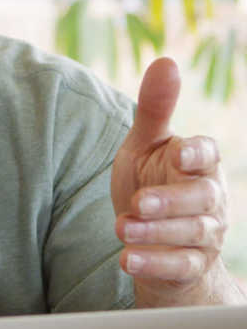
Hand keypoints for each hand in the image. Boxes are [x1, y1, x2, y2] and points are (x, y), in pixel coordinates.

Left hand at [111, 57, 228, 305]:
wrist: (154, 240)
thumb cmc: (152, 183)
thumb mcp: (146, 146)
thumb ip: (155, 110)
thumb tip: (165, 61)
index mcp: (198, 164)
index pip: (208, 155)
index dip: (197, 154)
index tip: (180, 154)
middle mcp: (208, 199)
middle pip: (202, 198)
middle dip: (171, 201)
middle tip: (138, 202)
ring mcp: (203, 235)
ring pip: (191, 233)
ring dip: (156, 232)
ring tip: (121, 228)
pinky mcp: (189, 265)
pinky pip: (179, 267)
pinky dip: (154, 263)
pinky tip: (127, 259)